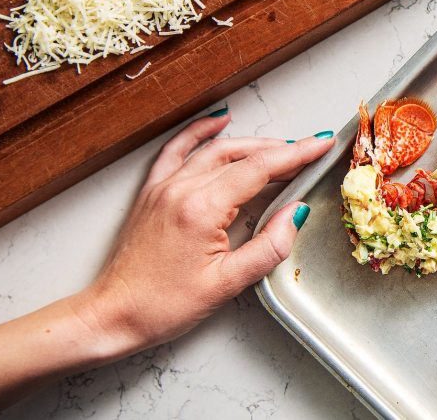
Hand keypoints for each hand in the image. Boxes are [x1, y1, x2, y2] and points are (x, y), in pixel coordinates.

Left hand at [76, 113, 333, 354]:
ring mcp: (164, 186)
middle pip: (241, 154)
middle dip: (280, 149)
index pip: (260, 169)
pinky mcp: (152, 192)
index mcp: (202, 209)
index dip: (296, 154)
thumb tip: (297, 213)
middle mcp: (181, 188)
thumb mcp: (227, 284)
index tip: (323, 143)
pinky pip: (177, 149)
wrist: (113, 314)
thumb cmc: (164, 305)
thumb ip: (269, 246)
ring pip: (215, 150)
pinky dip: (199, 132)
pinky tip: (218, 122)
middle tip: (311, 149)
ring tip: (280, 147)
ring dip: (251, 144)